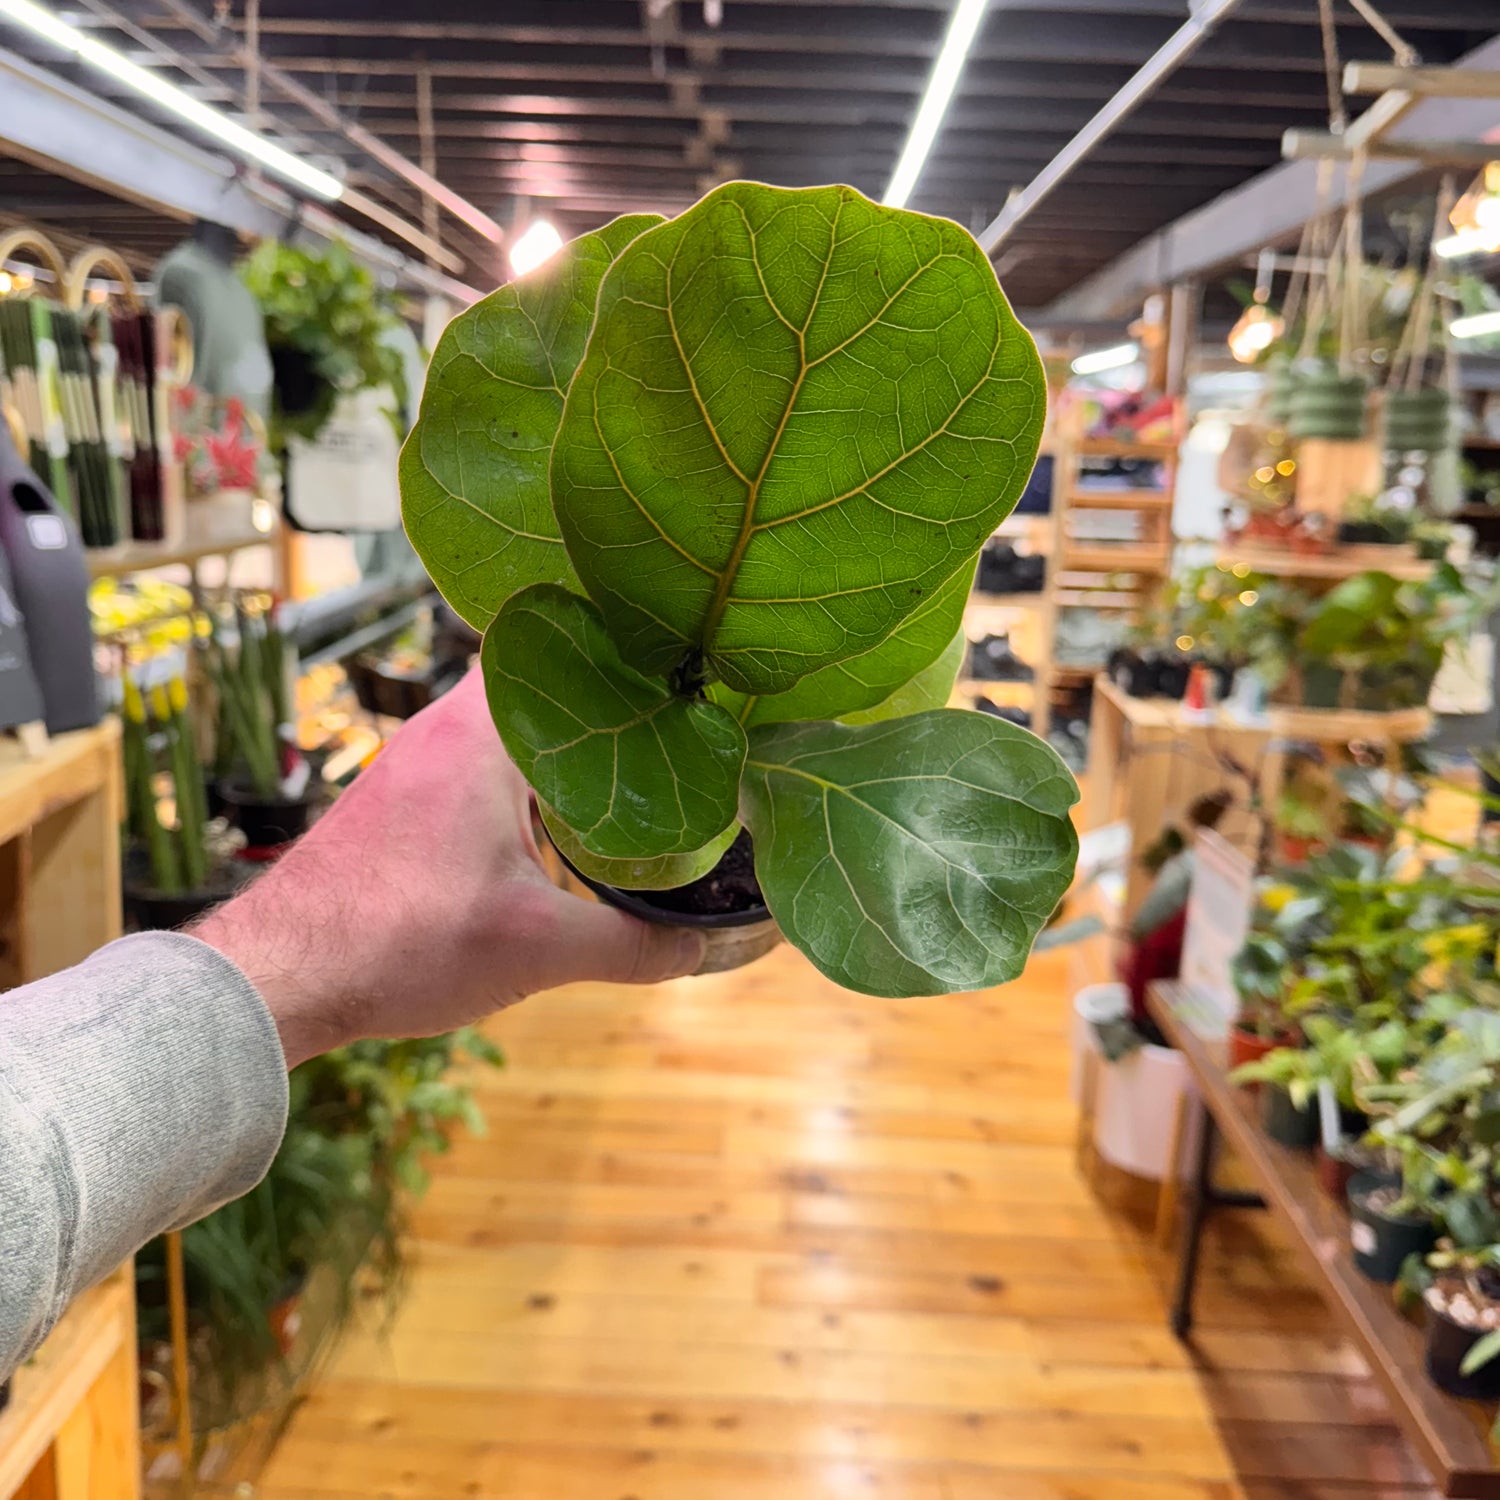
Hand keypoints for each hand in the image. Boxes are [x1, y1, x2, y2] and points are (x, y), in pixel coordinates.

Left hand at [195, 669, 704, 1067]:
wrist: (280, 975)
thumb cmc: (399, 941)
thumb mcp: (536, 948)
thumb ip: (628, 946)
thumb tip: (698, 947)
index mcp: (478, 733)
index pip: (549, 642)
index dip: (610, 647)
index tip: (668, 667)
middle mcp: (440, 730)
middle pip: (535, 685)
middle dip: (599, 704)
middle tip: (668, 725)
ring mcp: (411, 762)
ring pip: (502, 729)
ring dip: (555, 748)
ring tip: (624, 774)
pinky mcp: (395, 800)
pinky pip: (473, 764)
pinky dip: (517, 779)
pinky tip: (550, 824)